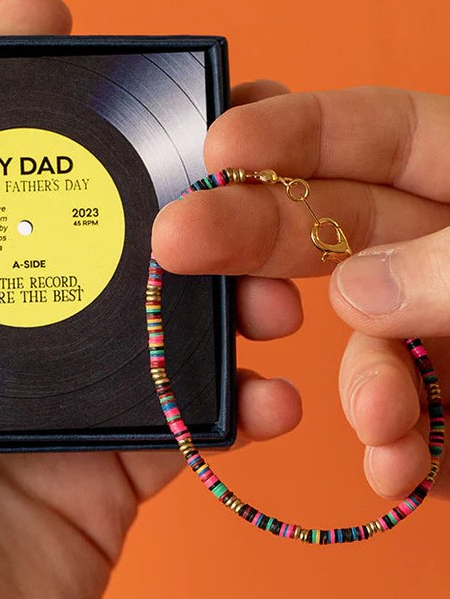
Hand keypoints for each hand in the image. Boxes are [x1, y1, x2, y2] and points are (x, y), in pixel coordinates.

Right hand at [153, 86, 449, 501]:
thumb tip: (355, 286)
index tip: (220, 141)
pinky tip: (400, 470)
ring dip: (362, 381)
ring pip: (365, 346)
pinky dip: (394, 454)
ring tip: (384, 418)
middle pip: (339, 232)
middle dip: (256, 239)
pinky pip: (401, 434)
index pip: (385, 134)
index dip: (299, 128)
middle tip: (175, 242)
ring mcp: (447, 343)